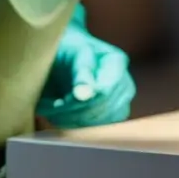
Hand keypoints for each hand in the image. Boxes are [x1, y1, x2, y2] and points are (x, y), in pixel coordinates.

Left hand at [36, 7, 135, 129]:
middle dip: (75, 111)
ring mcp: (120, 100)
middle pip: (103, 109)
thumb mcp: (72, 53)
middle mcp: (124, 82)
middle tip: (54, 105)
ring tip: (56, 108)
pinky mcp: (111, 114)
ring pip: (100, 121)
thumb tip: (84, 93)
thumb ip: (80, 71)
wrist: (64, 54)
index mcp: (116, 62)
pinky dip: (76, 124)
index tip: (62, 100)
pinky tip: (63, 114)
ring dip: (73, 119)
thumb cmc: (67, 49)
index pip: (106, 92)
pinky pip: (97, 128)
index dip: (83, 101)